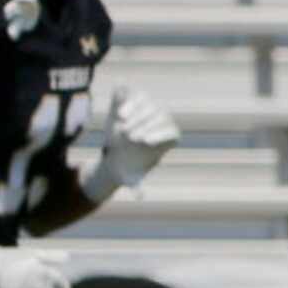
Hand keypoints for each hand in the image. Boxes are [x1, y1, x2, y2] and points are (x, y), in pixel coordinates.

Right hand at [82, 85, 179, 202]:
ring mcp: (146, 107)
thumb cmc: (129, 166)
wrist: (116, 153)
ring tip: (122, 120)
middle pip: (158, 115)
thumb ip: (136, 186)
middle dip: (144, 124)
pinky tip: (116, 100)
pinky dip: (124, 94)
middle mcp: (160, 119)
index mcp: (167, 139)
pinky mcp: (129, 99)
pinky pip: (130, 91)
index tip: (143, 142)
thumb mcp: (131, 177)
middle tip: (128, 136)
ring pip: (146, 100)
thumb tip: (140, 197)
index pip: (171, 132)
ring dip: (136, 108)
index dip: (159, 134)